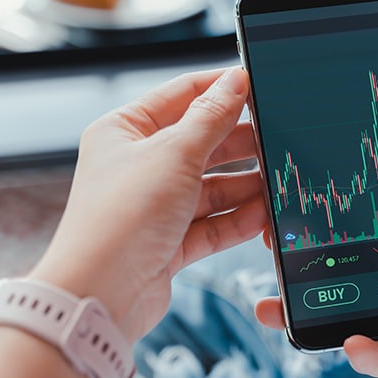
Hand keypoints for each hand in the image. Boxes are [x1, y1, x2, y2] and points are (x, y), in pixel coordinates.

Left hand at [31, 68, 265, 341]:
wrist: (100, 295)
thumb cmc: (120, 218)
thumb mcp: (175, 153)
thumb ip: (212, 117)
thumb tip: (235, 81)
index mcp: (124, 130)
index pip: (181, 95)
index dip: (221, 89)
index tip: (259, 85)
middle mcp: (137, 166)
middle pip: (201, 143)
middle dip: (240, 145)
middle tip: (277, 140)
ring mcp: (154, 206)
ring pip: (211, 188)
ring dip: (244, 186)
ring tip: (277, 183)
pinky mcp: (168, 243)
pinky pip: (212, 225)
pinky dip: (237, 221)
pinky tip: (263, 216)